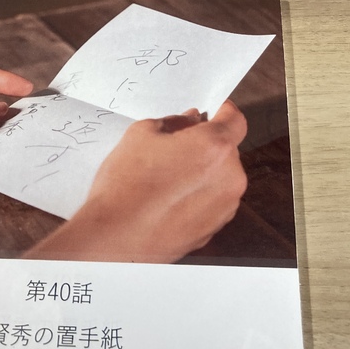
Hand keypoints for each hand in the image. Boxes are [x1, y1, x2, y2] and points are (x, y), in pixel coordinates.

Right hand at [24, 100, 247, 263]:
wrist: (114, 237)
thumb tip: (190, 121)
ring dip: (203, 171)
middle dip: (205, 144)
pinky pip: (212, 201)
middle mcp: (230, 177)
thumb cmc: (126, 183)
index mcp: (215, 147)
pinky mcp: (214, 229)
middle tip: (175, 147)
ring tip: (168, 178)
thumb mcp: (142, 133)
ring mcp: (225, 207)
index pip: (235, 120)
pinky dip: (197, 195)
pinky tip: (169, 199)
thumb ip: (174, 122)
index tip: (212, 111)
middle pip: (226, 150)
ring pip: (220, 177)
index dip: (223, 111)